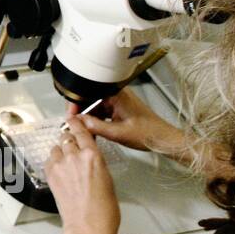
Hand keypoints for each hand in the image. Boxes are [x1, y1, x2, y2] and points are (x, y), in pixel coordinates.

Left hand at [46, 115, 119, 233]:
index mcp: (93, 155)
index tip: (72, 119)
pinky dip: (54, 163)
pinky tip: (61, 172)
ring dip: (61, 152)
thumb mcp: (106, 176)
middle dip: (70, 141)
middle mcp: (74, 155)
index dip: (76, 124)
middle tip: (73, 150)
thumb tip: (88, 155)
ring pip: (57, 148)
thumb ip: (95, 160)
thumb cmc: (104, 207)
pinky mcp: (50, 175)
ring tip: (67, 164)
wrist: (88, 224)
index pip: (81, 130)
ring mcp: (60, 165)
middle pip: (67, 138)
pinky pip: (49, 161)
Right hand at [67, 88, 184, 157]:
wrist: (164, 139)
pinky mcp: (121, 107)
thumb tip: (78, 122)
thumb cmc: (148, 134)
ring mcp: (119, 100)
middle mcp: (117, 94)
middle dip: (82, 113)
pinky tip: (97, 130)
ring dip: (90, 118)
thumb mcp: (117, 133)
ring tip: (88, 130)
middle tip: (76, 125)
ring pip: (96, 106)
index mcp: (116, 94)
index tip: (70, 115)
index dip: (76, 104)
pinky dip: (98, 120)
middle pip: (90, 99)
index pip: (87, 93)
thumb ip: (95, 126)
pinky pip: (103, 111)